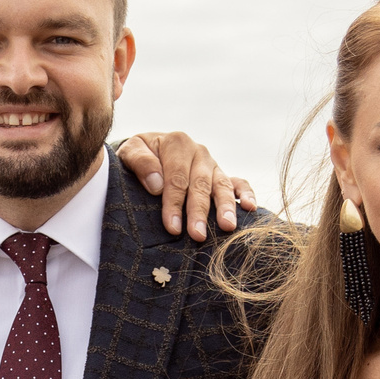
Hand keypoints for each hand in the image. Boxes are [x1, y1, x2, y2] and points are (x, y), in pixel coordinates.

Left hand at [114, 132, 259, 241]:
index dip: (174, 203)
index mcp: (177, 143)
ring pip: (221, 185)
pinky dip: (246, 194)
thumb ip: (140, 163)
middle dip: (199, 211)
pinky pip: (238, 182)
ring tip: (227, 227)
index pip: (177, 178)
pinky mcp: (221, 174)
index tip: (172, 226)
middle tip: (197, 235)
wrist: (147, 151)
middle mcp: (198, 152)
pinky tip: (250, 208)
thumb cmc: (137, 157)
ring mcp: (212, 164)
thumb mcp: (129, 152)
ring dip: (225, 207)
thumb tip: (156, 185)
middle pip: (200, 184)